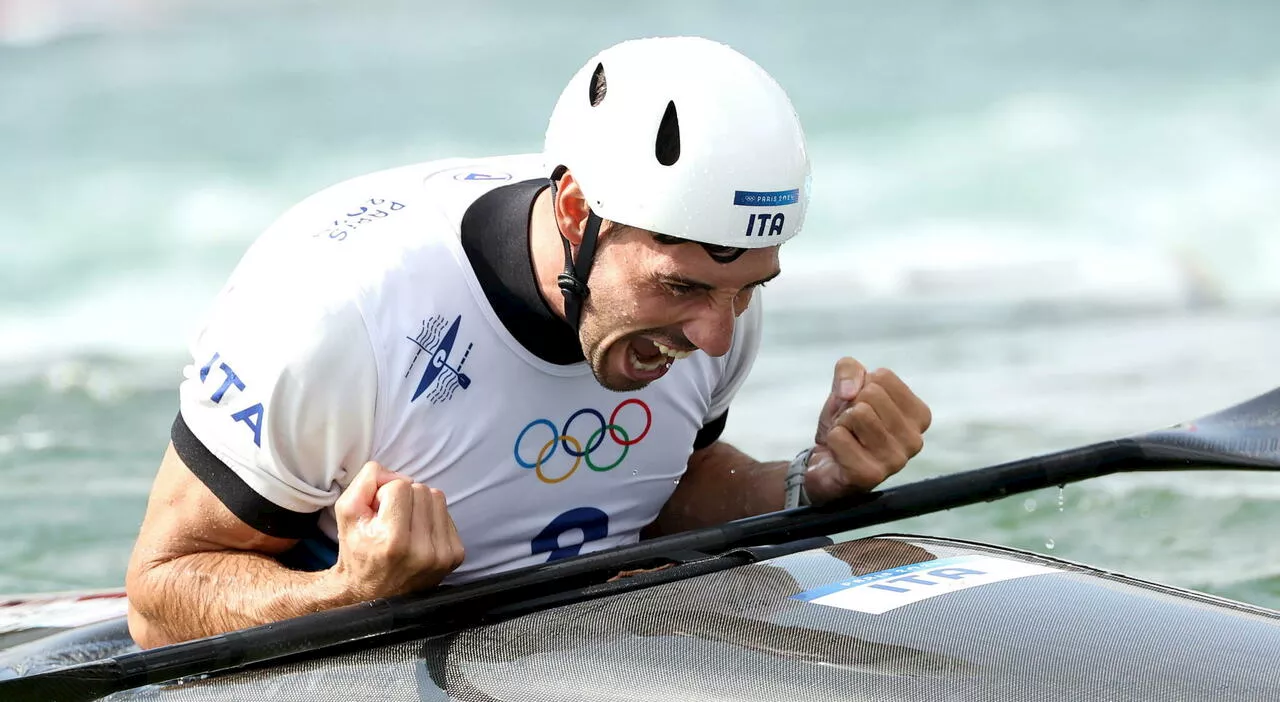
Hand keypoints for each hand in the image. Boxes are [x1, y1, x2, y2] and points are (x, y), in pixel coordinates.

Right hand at [328, 461, 464, 601]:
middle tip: (390, 520)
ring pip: (438, 498)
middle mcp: (422, 551)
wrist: (374, 595)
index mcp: (393, 541)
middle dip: (403, 498)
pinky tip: (418, 535)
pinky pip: (448, 515)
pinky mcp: (455, 556)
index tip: (377, 514)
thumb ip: (365, 482)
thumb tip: (397, 474)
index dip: (384, 494)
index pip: (400, 486)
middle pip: (421, 489)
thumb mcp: (347, 513)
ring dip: (420, 505)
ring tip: (404, 526)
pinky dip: (432, 519)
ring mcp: (442, 555)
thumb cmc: (358, 551)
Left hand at [804, 358, 930, 503]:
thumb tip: (850, 391)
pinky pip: (839, 437)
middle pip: (871, 395)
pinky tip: (840, 453)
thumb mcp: (846, 388)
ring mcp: (895, 461)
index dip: (861, 386)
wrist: (826, 462)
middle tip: (851, 425)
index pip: (883, 377)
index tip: (861, 406)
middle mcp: (914, 440)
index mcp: (919, 416)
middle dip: (851, 405)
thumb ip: (848, 369)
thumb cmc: (846, 424)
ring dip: (841, 422)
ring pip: (858, 415)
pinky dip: (832, 439)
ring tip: (847, 437)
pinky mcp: (870, 476)